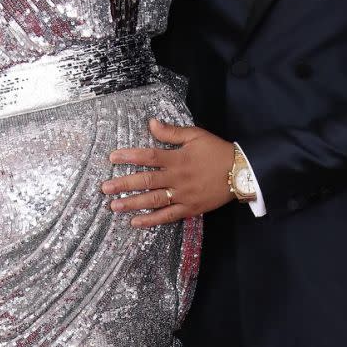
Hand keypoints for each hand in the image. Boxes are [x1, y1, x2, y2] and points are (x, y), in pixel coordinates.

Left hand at [101, 120, 234, 226]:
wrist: (241, 172)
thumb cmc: (217, 151)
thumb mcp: (196, 135)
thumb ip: (172, 132)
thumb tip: (151, 123)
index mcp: (177, 158)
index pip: (148, 156)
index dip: (129, 156)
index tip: (112, 158)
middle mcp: (177, 178)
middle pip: (146, 181)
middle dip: (124, 184)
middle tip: (105, 188)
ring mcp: (183, 195)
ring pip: (154, 200)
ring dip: (133, 203)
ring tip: (114, 206)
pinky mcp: (190, 208)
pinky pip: (168, 216)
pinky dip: (151, 221)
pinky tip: (135, 222)